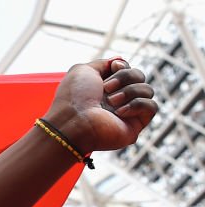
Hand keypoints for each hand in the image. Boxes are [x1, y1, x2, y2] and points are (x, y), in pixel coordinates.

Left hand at [43, 58, 157, 153]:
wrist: (73, 123)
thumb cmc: (73, 98)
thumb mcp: (83, 71)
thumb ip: (102, 64)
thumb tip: (118, 62)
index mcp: (105, 88)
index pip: (128, 69)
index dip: (123, 66)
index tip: (113, 67)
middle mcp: (117, 100)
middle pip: (139, 76)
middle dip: (125, 77)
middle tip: (106, 88)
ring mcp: (127, 113)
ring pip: (147, 90)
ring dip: (129, 91)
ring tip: (111, 102)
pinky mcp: (135, 126)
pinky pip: (152, 107)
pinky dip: (137, 105)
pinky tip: (120, 112)